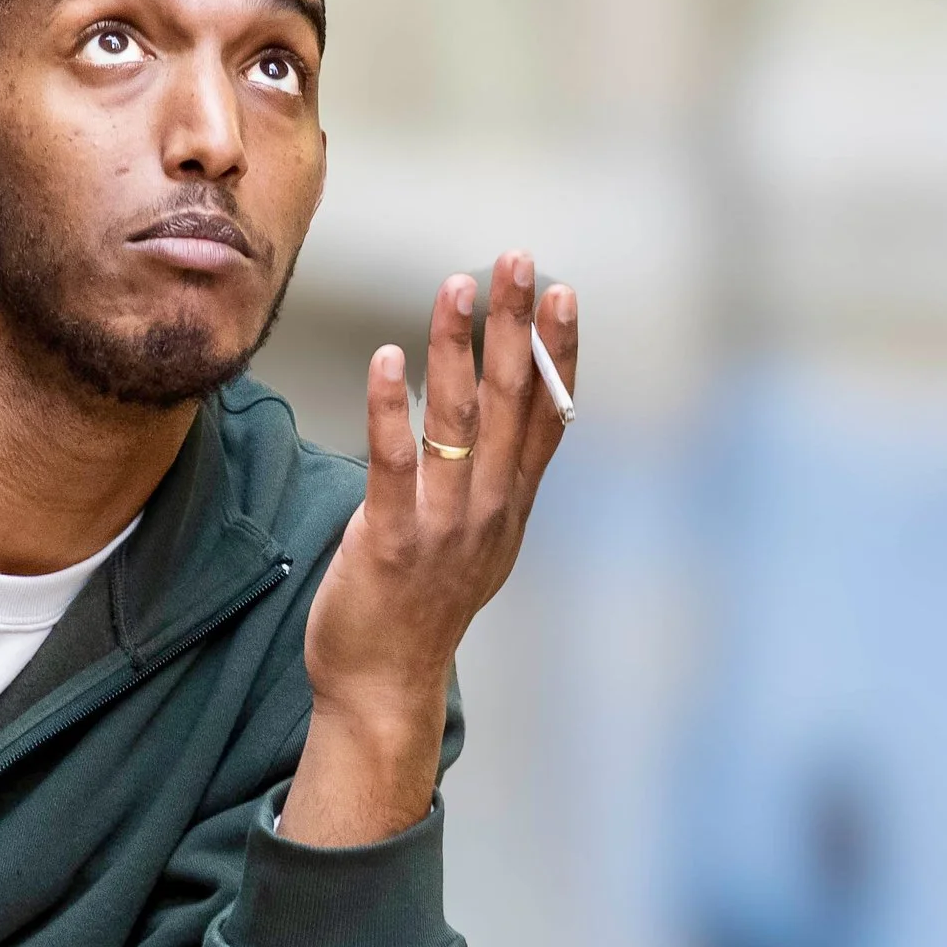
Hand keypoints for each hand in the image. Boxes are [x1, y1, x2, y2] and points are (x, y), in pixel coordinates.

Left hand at [280, 252, 576, 845]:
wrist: (383, 686)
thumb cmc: (418, 610)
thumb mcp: (475, 546)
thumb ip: (492, 488)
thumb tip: (503, 430)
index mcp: (511, 508)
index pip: (548, 417)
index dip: (558, 353)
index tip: (564, 292)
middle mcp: (488, 512)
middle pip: (509, 403)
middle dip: (514, 326)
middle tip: (515, 260)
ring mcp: (443, 527)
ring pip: (458, 421)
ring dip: (456, 348)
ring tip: (455, 287)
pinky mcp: (390, 541)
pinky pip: (394, 463)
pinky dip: (390, 408)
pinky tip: (384, 360)